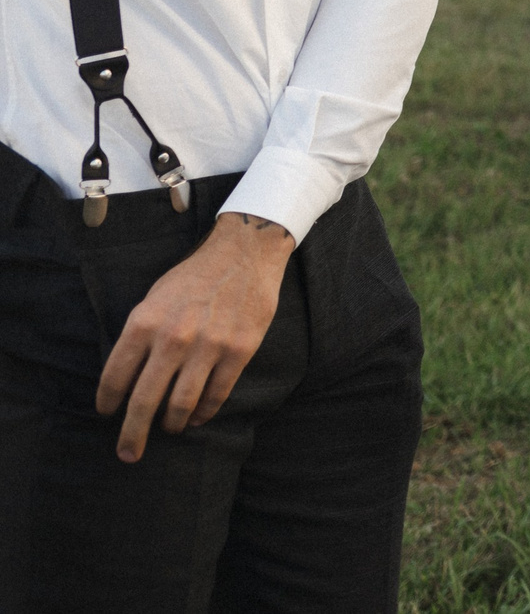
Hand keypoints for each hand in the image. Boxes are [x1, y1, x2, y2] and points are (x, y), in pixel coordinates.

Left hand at [96, 211, 293, 461]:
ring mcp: (208, 346)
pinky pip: (217, 394)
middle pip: (144, 401)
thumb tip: (127, 380)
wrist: (245, 253)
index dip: (107, 402)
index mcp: (143, 322)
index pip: (114, 377)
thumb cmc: (193, 278)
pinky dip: (204, 412)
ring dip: (172, 424)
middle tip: (128, 453)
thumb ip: (139, 337)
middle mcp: (173, 338)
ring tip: (169, 429)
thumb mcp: (153, 299)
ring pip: (182, 404)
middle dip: (132, 433)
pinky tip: (198, 416)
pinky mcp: (239, 350)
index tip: (107, 414)